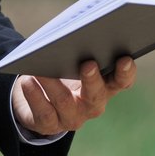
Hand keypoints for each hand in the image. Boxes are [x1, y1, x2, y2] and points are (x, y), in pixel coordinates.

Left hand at [12, 56, 135, 135]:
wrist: (36, 99)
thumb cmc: (60, 71)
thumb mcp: (72, 61)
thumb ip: (79, 49)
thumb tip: (75, 30)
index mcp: (104, 86)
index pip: (122, 81)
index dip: (126, 72)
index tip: (124, 59)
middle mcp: (92, 104)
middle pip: (96, 94)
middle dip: (92, 79)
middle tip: (88, 63)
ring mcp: (72, 117)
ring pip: (64, 101)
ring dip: (53, 83)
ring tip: (41, 69)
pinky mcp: (49, 125)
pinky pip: (43, 112)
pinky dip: (35, 95)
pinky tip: (28, 81)